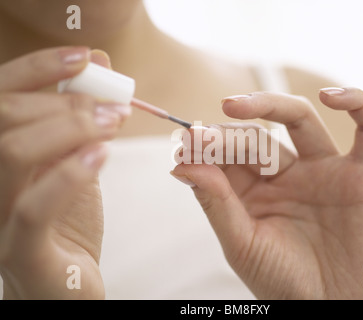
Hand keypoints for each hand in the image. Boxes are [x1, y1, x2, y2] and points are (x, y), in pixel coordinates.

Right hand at [0, 47, 128, 298]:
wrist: (68, 283)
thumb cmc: (67, 222)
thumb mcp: (76, 162)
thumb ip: (80, 120)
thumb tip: (99, 66)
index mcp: (0, 156)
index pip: (0, 98)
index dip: (37, 69)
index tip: (83, 57)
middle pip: (5, 119)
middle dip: (66, 103)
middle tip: (114, 105)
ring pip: (11, 153)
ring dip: (69, 128)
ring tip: (113, 124)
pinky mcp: (20, 251)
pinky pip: (32, 208)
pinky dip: (69, 173)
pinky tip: (101, 155)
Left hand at [172, 89, 362, 298]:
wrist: (335, 311)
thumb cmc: (285, 284)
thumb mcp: (242, 245)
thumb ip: (216, 203)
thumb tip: (181, 164)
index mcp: (257, 192)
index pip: (230, 156)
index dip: (208, 146)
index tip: (184, 142)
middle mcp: (289, 175)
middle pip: (259, 136)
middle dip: (230, 135)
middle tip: (203, 135)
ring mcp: (326, 171)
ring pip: (301, 120)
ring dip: (271, 104)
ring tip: (234, 106)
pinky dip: (359, 104)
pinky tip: (332, 96)